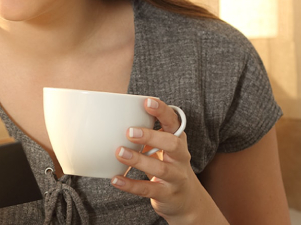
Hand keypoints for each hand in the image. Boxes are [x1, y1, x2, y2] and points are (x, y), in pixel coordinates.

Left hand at [109, 98, 222, 223]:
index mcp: (178, 140)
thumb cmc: (167, 164)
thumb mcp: (162, 147)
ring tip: (119, 153)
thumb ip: (147, 132)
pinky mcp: (167, 194)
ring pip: (160, 168)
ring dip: (138, 160)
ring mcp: (176, 177)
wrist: (186, 199)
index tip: (147, 102)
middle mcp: (180, 157)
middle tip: (129, 132)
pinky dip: (131, 185)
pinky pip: (148, 190)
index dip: (162, 111)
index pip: (173, 122)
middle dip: (151, 136)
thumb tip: (114, 115)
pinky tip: (115, 179)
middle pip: (172, 144)